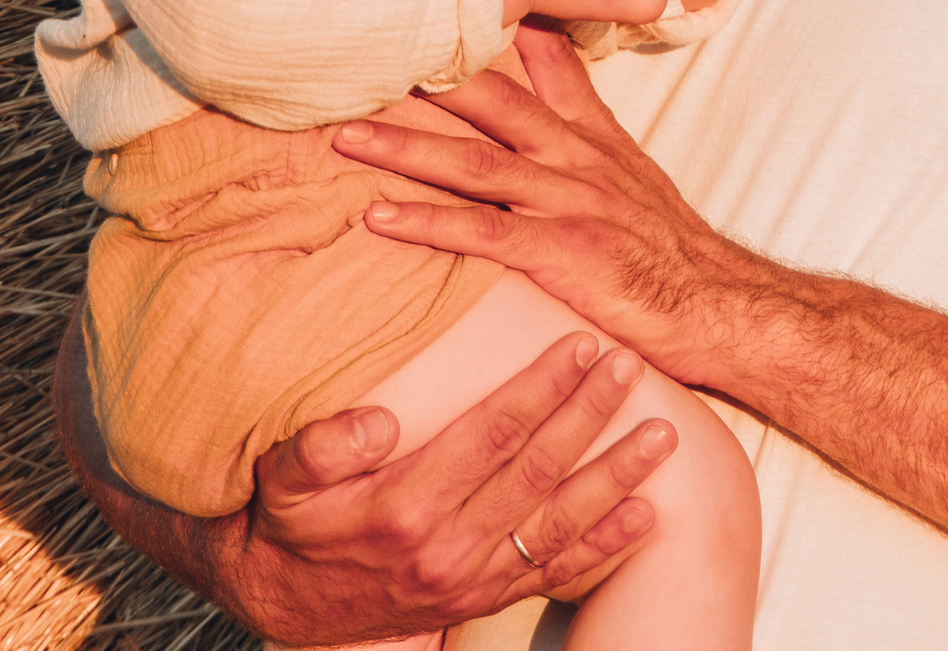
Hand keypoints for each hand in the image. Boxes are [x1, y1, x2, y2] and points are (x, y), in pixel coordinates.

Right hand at [53, 318, 673, 644]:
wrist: (284, 602)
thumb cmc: (290, 522)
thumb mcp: (285, 476)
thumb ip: (324, 443)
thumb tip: (380, 416)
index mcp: (406, 506)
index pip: (492, 434)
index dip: (542, 387)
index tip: (581, 344)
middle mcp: (449, 547)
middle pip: (539, 469)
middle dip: (591, 413)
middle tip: (631, 363)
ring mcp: (472, 579)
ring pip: (560, 521)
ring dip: (617, 476)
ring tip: (663, 434)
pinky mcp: (483, 599)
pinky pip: (554, 571)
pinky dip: (604, 545)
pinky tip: (644, 515)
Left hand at [339, 24, 766, 386]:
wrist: (717, 303)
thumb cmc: (666, 244)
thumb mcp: (628, 164)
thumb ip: (581, 108)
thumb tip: (543, 52)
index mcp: (589, 136)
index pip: (536, 66)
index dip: (483, 34)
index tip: (430, 4)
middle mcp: (575, 159)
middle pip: (490, 104)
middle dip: (421, 82)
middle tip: (362, 61)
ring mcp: (568, 204)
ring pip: (474, 164)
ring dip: (404, 149)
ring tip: (345, 136)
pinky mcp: (561, 254)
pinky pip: (483, 233)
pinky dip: (428, 223)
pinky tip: (380, 218)